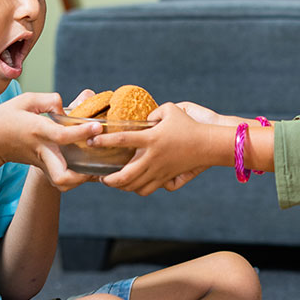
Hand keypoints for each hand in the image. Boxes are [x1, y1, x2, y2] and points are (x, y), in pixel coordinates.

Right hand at [0, 92, 103, 190]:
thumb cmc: (5, 118)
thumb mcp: (25, 100)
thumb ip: (49, 100)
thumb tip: (66, 106)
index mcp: (38, 131)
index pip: (63, 136)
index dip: (82, 132)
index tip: (98, 126)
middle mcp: (42, 151)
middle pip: (63, 176)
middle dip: (84, 175)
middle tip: (99, 162)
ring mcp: (43, 163)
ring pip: (63, 183)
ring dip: (81, 180)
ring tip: (97, 166)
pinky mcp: (43, 169)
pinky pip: (62, 180)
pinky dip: (76, 179)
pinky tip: (87, 167)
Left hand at [95, 102, 223, 195]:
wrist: (209, 145)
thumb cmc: (189, 126)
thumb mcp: (171, 110)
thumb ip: (152, 112)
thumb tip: (142, 118)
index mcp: (151, 138)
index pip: (122, 140)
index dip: (103, 141)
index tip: (91, 141)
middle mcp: (153, 157)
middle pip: (124, 175)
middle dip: (108, 179)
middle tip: (99, 176)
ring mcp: (159, 170)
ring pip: (134, 186)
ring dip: (120, 186)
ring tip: (112, 182)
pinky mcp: (166, 178)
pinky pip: (146, 189)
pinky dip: (136, 189)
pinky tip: (132, 185)